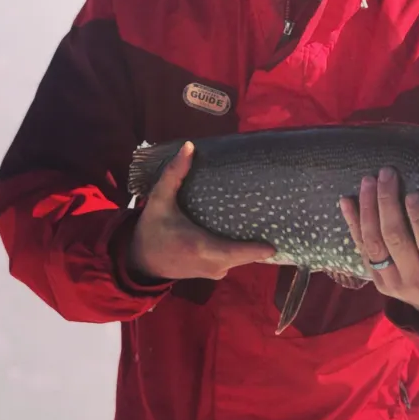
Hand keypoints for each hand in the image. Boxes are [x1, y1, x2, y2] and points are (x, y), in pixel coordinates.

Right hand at [128, 141, 275, 280]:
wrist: (140, 262)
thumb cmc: (152, 230)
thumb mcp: (159, 200)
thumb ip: (174, 175)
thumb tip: (189, 146)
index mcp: (202, 247)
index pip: (239, 252)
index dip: (258, 249)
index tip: (275, 241)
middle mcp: (212, 264)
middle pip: (247, 255)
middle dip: (261, 241)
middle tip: (278, 220)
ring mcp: (214, 272)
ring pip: (242, 259)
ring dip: (254, 246)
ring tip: (268, 223)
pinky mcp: (215, 274)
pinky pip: (236, 262)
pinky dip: (243, 251)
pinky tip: (250, 234)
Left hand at [339, 166, 418, 316]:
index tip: (414, 194)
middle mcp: (415, 279)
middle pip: (396, 239)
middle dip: (389, 203)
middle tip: (387, 174)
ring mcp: (392, 282)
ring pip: (375, 243)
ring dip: (368, 209)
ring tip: (368, 181)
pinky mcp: (376, 281)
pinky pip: (361, 249)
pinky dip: (352, 223)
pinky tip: (346, 200)